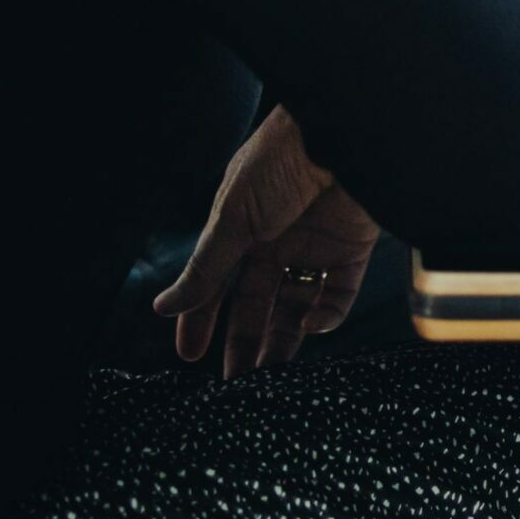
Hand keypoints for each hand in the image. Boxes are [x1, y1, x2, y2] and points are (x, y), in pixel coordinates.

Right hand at [153, 106, 380, 377]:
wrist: (343, 133)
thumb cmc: (280, 159)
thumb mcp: (233, 216)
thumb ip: (206, 267)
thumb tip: (166, 305)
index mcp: (242, 227)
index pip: (217, 283)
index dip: (201, 318)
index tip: (190, 355)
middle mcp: (278, 241)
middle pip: (257, 304)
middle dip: (245, 343)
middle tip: (235, 385)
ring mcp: (316, 247)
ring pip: (297, 309)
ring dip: (284, 342)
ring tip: (270, 378)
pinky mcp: (353, 251)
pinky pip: (339, 297)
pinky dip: (328, 317)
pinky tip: (312, 325)